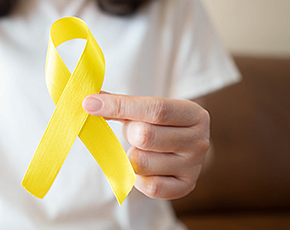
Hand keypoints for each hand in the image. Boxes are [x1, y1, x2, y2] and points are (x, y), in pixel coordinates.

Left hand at [82, 93, 209, 198]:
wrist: (185, 150)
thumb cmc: (161, 125)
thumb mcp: (148, 110)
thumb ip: (121, 105)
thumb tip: (90, 101)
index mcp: (194, 115)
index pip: (155, 109)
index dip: (119, 105)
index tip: (90, 103)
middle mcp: (199, 141)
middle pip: (146, 136)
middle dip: (128, 133)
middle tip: (132, 132)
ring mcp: (193, 167)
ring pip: (141, 163)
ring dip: (131, 156)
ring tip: (141, 150)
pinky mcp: (185, 188)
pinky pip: (148, 187)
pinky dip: (137, 178)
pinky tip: (143, 168)